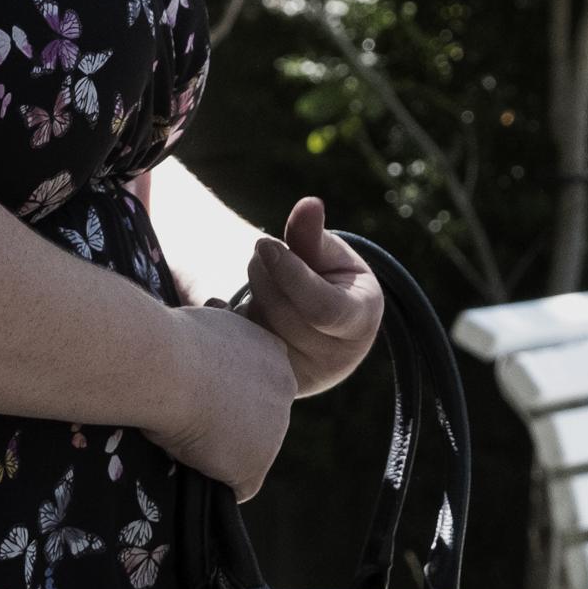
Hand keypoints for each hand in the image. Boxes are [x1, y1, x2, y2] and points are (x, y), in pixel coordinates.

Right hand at [155, 298, 295, 499]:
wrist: (166, 366)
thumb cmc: (169, 340)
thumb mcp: (204, 326)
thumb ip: (219, 343)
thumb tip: (211, 337)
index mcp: (273, 351)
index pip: (257, 383)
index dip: (225, 392)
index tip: (198, 388)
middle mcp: (286, 387)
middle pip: (257, 419)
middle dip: (227, 422)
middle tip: (186, 410)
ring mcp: (277, 429)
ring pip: (245, 451)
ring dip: (216, 450)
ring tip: (182, 428)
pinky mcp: (257, 465)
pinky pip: (236, 486)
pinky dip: (211, 479)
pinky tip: (188, 457)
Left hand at [242, 198, 383, 397]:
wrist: (322, 326)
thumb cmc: (330, 280)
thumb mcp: (329, 255)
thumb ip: (313, 234)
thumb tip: (309, 203)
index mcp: (359, 321)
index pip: (321, 306)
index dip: (290, 273)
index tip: (264, 243)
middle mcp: (335, 359)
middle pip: (284, 315)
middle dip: (264, 276)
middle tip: (261, 251)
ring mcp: (302, 378)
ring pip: (259, 332)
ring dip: (249, 296)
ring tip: (260, 276)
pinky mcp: (271, 385)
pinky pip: (239, 350)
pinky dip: (228, 321)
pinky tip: (228, 304)